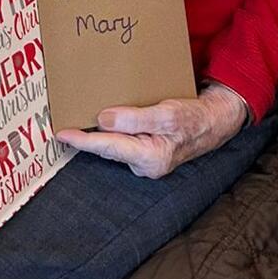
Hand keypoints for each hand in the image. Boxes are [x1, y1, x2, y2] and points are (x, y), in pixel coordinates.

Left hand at [56, 84, 248, 178]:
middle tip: (61, 125)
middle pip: (107, 148)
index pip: (108, 148)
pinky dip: (112, 129)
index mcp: (149, 158)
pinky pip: (124, 139)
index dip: (83, 141)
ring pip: (115, 143)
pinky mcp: (147, 150)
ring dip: (97, 133)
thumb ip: (135, 118)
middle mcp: (144, 164)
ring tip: (76, 121)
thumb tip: (103, 119)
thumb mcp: (167, 114)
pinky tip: (102, 120)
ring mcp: (145, 159)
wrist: (215, 121)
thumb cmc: (194, 118)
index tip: (62, 133)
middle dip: (86, 138)